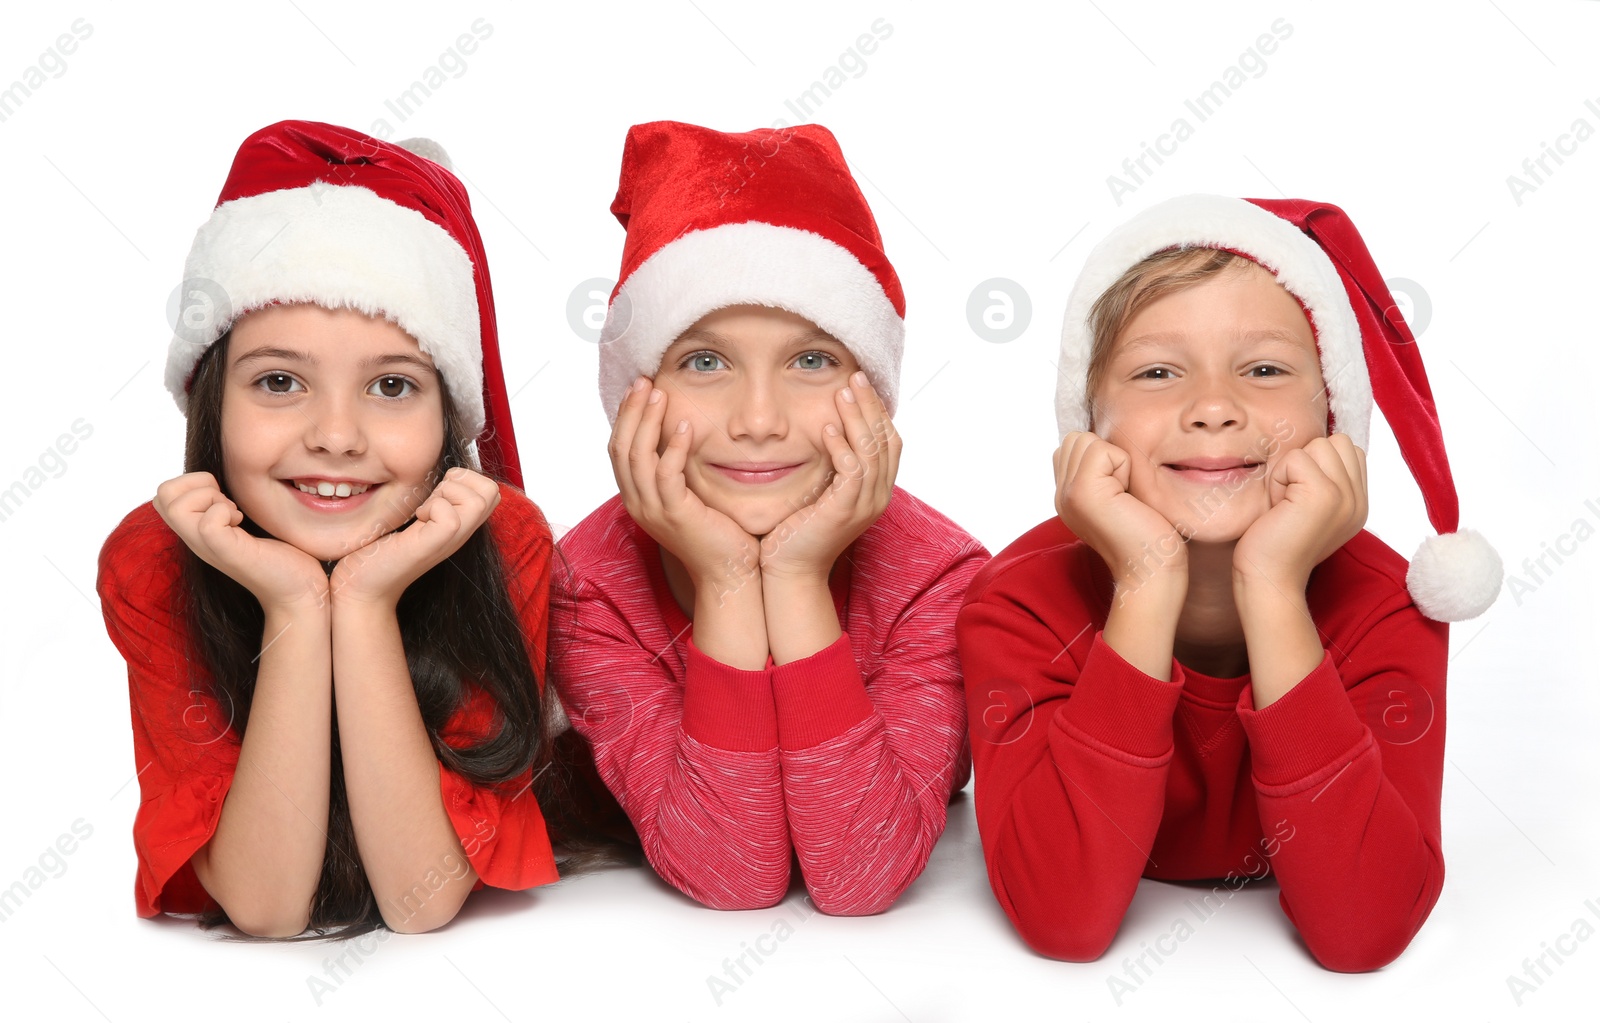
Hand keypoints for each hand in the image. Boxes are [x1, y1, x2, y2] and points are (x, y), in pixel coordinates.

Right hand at [154, 471, 326, 610]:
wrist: (299, 592)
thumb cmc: (279, 556)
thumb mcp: (245, 523)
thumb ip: (228, 504)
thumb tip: (224, 480)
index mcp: (197, 530)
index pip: (165, 493)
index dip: (193, 482)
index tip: (224, 497)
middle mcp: (196, 539)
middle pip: (162, 495)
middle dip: (196, 485)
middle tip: (226, 503)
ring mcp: (208, 547)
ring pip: (175, 505)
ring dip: (209, 498)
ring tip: (235, 515)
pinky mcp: (228, 553)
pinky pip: (207, 523)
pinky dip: (225, 512)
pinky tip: (242, 525)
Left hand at [329, 467, 499, 608]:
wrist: (363, 588)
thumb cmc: (379, 551)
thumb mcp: (412, 517)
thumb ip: (428, 497)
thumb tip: (431, 472)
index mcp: (460, 524)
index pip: (489, 488)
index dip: (464, 479)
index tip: (434, 494)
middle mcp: (462, 533)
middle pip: (491, 490)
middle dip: (459, 481)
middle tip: (431, 499)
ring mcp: (450, 541)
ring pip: (479, 499)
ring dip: (446, 493)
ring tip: (423, 510)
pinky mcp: (432, 546)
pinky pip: (450, 516)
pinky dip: (431, 508)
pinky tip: (416, 521)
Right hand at [608, 376, 758, 588]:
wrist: (729, 575)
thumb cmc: (716, 534)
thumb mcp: (689, 497)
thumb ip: (678, 470)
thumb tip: (682, 434)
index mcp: (637, 498)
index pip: (618, 450)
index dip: (625, 417)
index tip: (638, 389)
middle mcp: (638, 504)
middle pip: (620, 448)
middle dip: (631, 411)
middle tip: (643, 381)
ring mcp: (654, 511)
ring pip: (638, 457)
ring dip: (647, 421)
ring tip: (660, 393)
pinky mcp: (676, 515)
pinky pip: (667, 474)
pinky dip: (674, 447)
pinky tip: (686, 426)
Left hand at [760, 371, 900, 579]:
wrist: (790, 570)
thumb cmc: (799, 531)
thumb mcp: (823, 493)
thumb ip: (834, 467)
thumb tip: (830, 433)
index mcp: (876, 491)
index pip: (889, 443)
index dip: (878, 412)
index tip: (862, 385)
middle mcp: (878, 497)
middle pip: (885, 441)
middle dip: (871, 405)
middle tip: (856, 376)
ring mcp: (864, 505)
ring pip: (870, 450)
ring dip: (856, 417)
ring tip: (842, 391)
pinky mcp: (845, 510)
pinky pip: (852, 470)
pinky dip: (841, 446)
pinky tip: (827, 428)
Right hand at [1053, 431, 1187, 587]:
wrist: (1150, 570)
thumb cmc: (1147, 536)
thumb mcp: (1116, 498)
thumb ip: (1100, 473)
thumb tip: (1103, 445)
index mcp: (1066, 496)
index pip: (1073, 445)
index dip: (1103, 457)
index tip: (1119, 492)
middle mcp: (1060, 494)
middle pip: (1076, 438)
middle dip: (1107, 455)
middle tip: (1122, 491)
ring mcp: (1066, 493)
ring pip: (1086, 440)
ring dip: (1114, 460)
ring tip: (1123, 493)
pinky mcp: (1082, 492)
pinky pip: (1102, 450)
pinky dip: (1122, 466)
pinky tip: (1126, 496)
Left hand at [1233, 434, 1367, 591]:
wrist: (1269, 578)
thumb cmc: (1276, 544)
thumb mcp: (1309, 509)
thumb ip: (1324, 480)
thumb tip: (1313, 447)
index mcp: (1359, 502)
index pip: (1348, 450)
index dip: (1317, 463)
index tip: (1300, 497)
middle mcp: (1359, 500)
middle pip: (1337, 441)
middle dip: (1306, 461)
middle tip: (1291, 498)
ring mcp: (1346, 496)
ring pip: (1319, 444)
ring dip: (1291, 469)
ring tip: (1285, 502)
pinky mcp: (1325, 495)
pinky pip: (1296, 457)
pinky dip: (1279, 477)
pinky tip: (1278, 506)